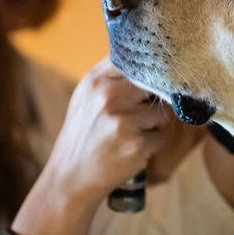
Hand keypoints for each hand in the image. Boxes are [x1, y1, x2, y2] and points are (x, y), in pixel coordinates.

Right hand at [42, 57, 168, 203]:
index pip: (135, 60)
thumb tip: (146, 57)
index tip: (153, 73)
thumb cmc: (83, 134)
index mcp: (96, 81)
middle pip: (154, 85)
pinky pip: (160, 136)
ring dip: (153, 124)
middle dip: (152, 99)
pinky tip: (130, 149)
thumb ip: (111, 76)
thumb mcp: (86, 97)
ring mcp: (124, 122)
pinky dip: (151, 144)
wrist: (71, 177)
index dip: (148, 68)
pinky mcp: (138, 145)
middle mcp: (109, 98)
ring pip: (162, 113)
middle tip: (137, 112)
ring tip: (130, 134)